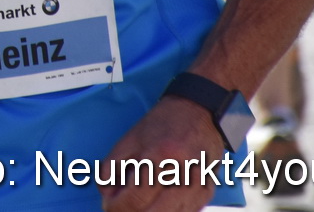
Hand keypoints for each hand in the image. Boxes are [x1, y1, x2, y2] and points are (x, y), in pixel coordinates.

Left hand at [98, 97, 222, 211]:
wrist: (198, 111)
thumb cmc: (161, 125)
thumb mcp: (129, 140)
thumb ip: (112, 167)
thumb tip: (106, 195)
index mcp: (158, 158)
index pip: (135, 199)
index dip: (117, 208)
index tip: (108, 208)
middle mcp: (181, 174)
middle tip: (119, 210)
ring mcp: (198, 186)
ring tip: (137, 207)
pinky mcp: (207, 192)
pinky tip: (155, 204)